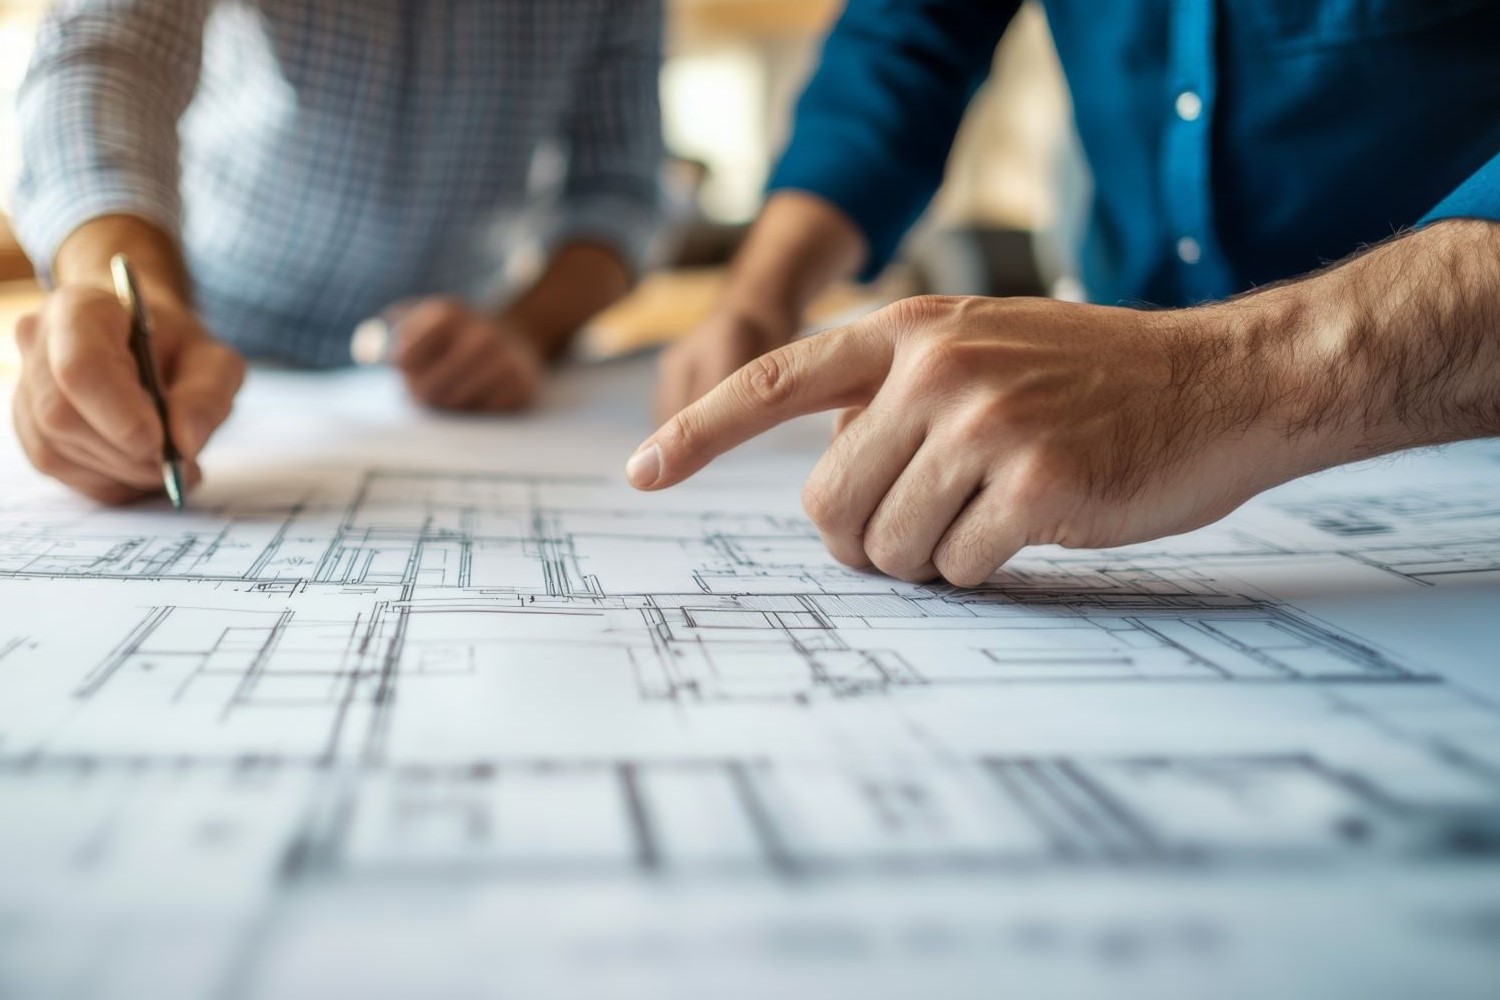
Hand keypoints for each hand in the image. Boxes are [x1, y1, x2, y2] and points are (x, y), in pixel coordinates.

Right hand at [12, 286, 244, 504]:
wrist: (145, 343)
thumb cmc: (176, 347)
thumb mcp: (214, 360)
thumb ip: (209, 395)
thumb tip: (185, 444)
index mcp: (82, 310)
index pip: (80, 367)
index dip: (118, 415)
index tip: (160, 444)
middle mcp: (39, 343)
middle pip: (62, 415)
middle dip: (125, 453)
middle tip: (175, 462)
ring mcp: (26, 387)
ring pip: (57, 449)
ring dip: (122, 471)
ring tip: (165, 463)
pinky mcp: (29, 427)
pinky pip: (61, 470)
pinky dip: (110, 481)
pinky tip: (140, 468)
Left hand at [391, 298, 543, 411]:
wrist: (515, 338)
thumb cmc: (453, 336)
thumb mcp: (422, 318)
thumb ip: (386, 332)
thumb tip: (366, 352)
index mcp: (448, 313)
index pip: (404, 358)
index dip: (401, 368)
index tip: (405, 365)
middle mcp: (481, 335)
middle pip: (425, 390)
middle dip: (418, 393)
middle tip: (421, 388)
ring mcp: (505, 362)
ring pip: (452, 405)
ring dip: (445, 403)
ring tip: (452, 387)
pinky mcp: (521, 388)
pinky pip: (480, 414)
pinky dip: (474, 409)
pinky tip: (479, 392)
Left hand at [627, 294, 1311, 586]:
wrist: (1223, 381)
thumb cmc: (1096, 379)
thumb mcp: (982, 347)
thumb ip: (894, 394)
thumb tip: (825, 482)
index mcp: (909, 331)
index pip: (773, 377)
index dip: (698, 430)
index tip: (641, 474)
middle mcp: (935, 370)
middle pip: (826, 503)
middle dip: (860, 538)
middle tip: (913, 533)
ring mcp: (985, 425)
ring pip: (889, 545)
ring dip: (929, 556)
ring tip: (990, 516)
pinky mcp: (1035, 485)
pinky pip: (956, 568)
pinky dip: (982, 569)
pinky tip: (1031, 529)